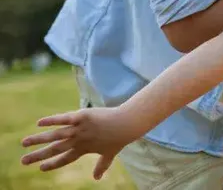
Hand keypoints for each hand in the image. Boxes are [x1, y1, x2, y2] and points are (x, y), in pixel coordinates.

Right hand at [21, 107, 141, 179]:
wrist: (127, 122)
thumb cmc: (119, 138)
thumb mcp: (110, 154)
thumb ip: (101, 166)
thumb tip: (97, 178)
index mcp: (84, 150)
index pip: (64, 159)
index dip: (52, 164)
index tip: (40, 168)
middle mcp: (79, 141)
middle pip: (55, 150)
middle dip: (38, 156)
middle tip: (23, 161)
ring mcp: (79, 129)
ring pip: (55, 135)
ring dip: (38, 139)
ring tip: (24, 143)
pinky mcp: (81, 116)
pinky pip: (63, 119)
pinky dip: (51, 121)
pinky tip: (39, 123)